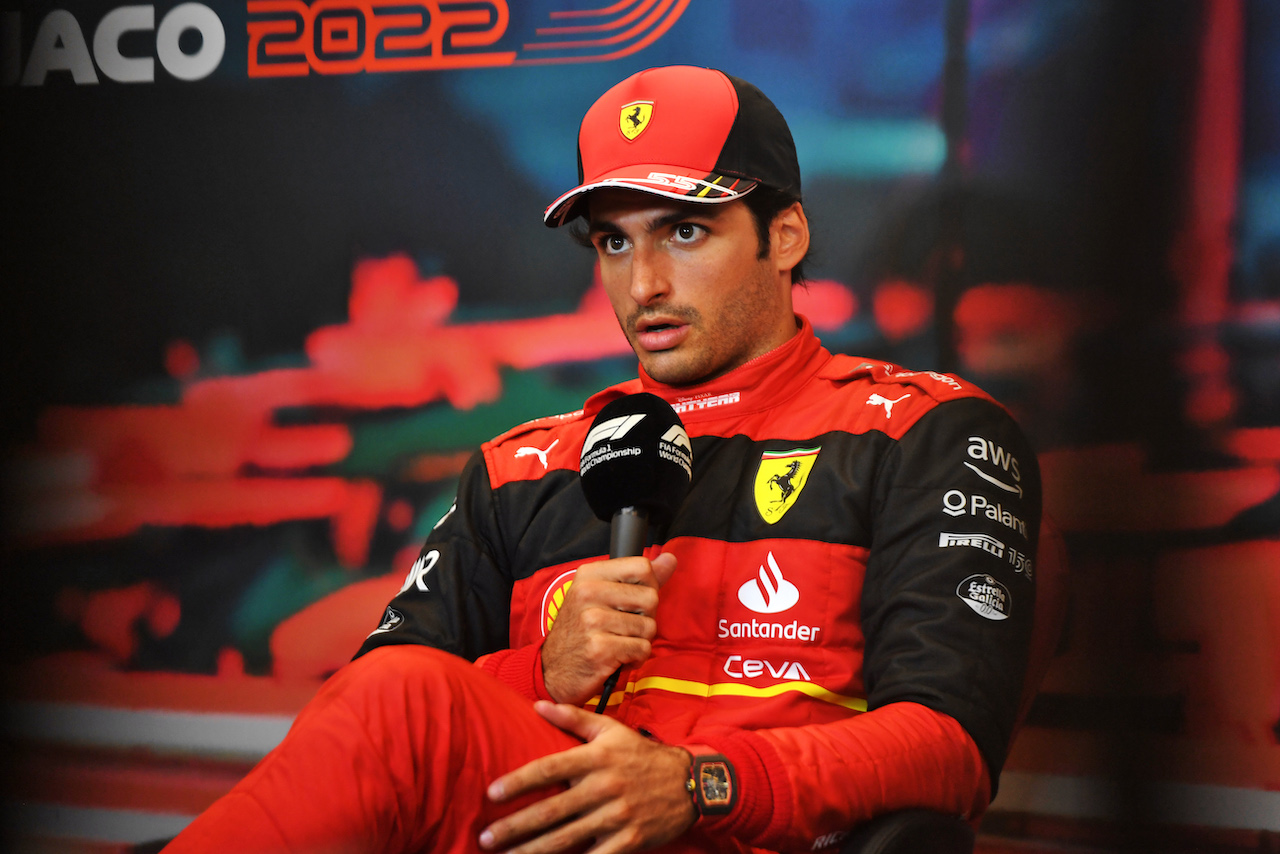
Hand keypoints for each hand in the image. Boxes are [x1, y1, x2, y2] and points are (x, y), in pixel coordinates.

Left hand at [480, 701, 695, 853]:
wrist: (691, 782)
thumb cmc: (642, 755)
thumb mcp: (611, 729)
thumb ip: (573, 718)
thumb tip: (537, 705)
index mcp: (596, 758)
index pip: (549, 769)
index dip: (518, 781)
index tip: (492, 794)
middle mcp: (604, 787)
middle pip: (551, 811)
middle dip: (515, 827)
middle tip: (486, 837)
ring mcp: (617, 816)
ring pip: (567, 839)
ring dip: (533, 851)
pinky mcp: (629, 841)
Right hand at [541, 552, 676, 704]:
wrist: (552, 671)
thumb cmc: (581, 632)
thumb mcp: (602, 597)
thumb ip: (638, 578)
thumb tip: (670, 559)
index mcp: (589, 575)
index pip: (642, 566)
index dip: (647, 587)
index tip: (632, 602)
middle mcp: (588, 593)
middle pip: (651, 597)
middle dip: (645, 618)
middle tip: (623, 628)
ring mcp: (592, 621)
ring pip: (649, 626)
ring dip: (639, 641)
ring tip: (618, 643)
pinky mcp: (600, 649)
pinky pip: (642, 649)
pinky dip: (635, 658)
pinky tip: (617, 658)